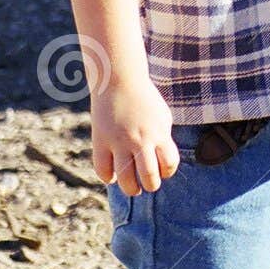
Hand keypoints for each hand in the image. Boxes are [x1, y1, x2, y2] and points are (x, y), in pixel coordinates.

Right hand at [91, 80, 179, 195]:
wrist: (119, 80)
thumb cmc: (144, 100)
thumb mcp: (162, 118)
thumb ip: (164, 141)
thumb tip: (162, 167)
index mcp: (158, 133)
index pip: (169, 164)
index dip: (167, 171)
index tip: (162, 168)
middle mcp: (139, 139)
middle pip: (149, 177)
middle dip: (150, 185)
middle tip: (147, 182)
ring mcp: (119, 141)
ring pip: (125, 179)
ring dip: (131, 188)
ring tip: (132, 187)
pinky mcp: (100, 140)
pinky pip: (102, 170)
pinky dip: (108, 178)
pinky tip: (113, 175)